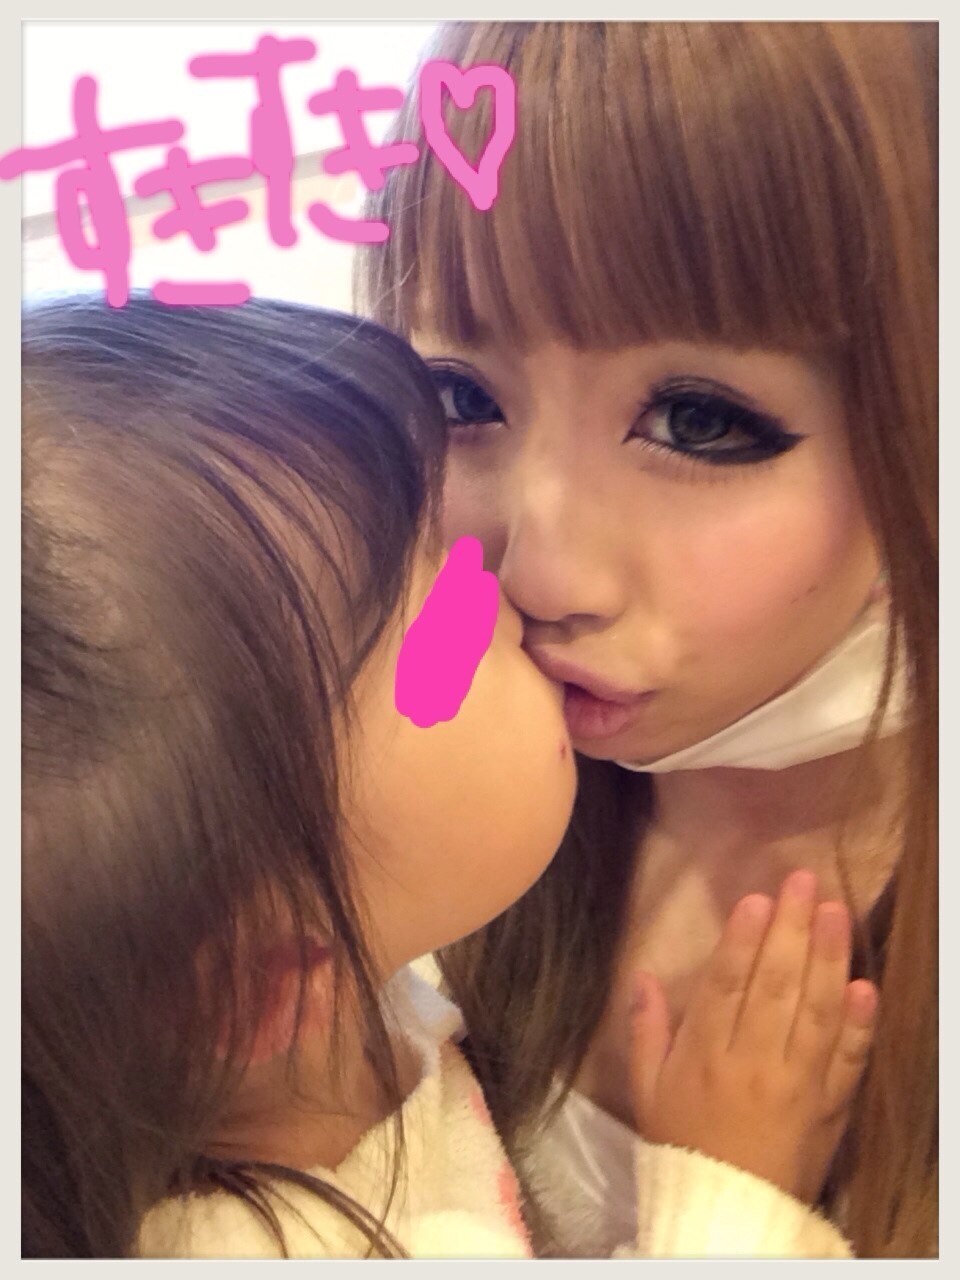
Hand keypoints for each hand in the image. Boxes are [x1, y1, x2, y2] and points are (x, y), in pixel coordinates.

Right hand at [630, 869, 877, 1202]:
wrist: (730, 1211)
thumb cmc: (684, 1142)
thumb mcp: (648, 1090)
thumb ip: (646, 1031)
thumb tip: (643, 976)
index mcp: (706, 1056)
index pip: (727, 987)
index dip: (742, 940)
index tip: (756, 899)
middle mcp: (755, 1063)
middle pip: (776, 987)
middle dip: (790, 929)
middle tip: (802, 881)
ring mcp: (798, 1084)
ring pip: (817, 1012)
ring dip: (828, 958)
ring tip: (834, 911)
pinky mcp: (831, 1106)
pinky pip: (849, 1060)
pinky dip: (860, 1023)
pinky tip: (865, 985)